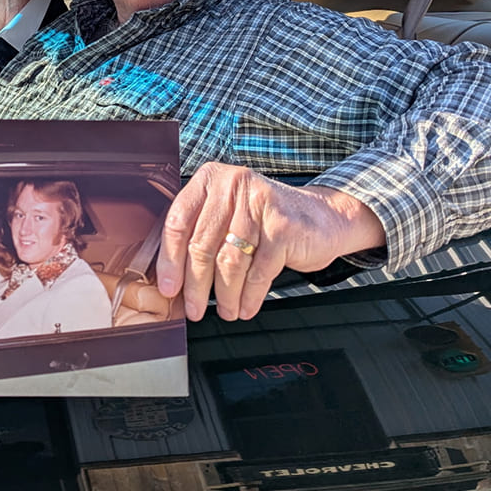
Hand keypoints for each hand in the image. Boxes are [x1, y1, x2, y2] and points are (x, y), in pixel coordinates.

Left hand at [155, 162, 384, 320]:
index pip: (178, 222)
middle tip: (193, 309)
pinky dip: (249, 296)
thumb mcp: (229, 214)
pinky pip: (257, 272)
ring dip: (225, 295)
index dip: (169, 260)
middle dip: (195, 285)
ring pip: (229, 262)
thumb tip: (172, 278)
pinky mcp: (283, 227)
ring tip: (226, 311)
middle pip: (202, 245)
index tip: (168, 288)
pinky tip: (246, 307)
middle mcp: (234, 185)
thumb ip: (201, 234)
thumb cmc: (266, 220)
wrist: (322, 217)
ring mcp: (259, 204)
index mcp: (211, 179)